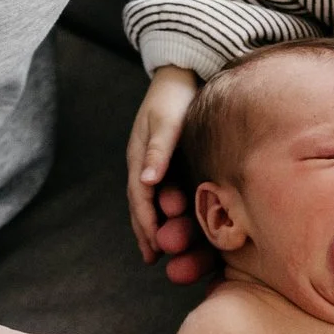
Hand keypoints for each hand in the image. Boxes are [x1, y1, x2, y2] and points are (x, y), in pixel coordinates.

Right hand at [126, 65, 215, 283]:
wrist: (186, 73)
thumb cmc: (174, 95)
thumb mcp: (166, 120)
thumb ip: (158, 150)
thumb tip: (147, 182)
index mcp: (141, 158)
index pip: (141, 198)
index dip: (146, 224)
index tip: (155, 248)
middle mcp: (149, 167)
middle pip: (146, 208)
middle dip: (152, 234)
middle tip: (159, 260)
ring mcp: (162, 167)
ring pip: (160, 204)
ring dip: (165, 228)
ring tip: (171, 253)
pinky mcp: (177, 164)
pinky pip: (175, 195)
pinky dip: (180, 214)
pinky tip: (192, 228)